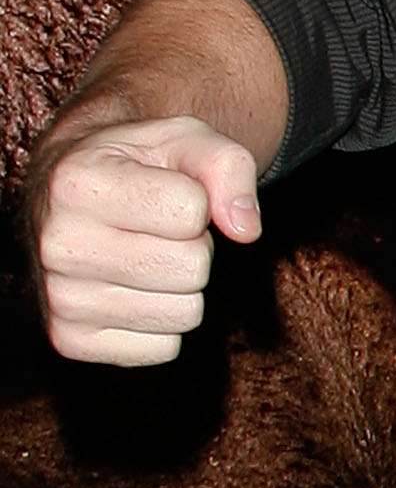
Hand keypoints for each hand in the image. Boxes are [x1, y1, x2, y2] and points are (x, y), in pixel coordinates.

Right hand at [29, 112, 261, 366]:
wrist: (68, 197)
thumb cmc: (136, 165)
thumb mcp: (184, 139)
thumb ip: (229, 167)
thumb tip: (246, 230)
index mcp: (76, 183)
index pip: (190, 212)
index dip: (197, 201)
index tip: (165, 190)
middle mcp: (57, 244)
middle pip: (192, 268)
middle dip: (194, 246)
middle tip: (158, 229)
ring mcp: (59, 299)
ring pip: (184, 313)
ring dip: (182, 286)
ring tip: (144, 255)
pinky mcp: (70, 341)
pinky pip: (164, 348)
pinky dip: (163, 323)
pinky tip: (131, 289)